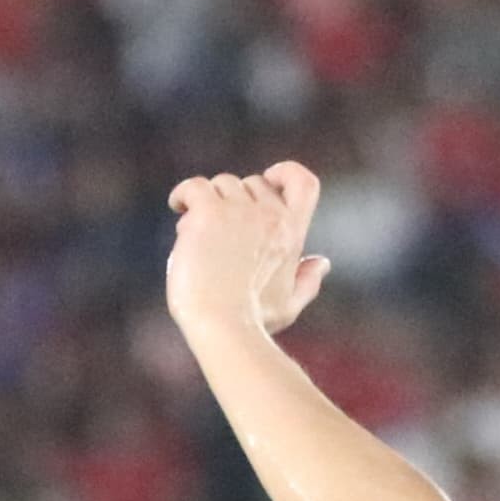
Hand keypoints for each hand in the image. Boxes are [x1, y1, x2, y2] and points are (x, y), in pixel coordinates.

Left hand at [164, 162, 332, 339]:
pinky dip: (184, 194)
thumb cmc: (252, 323)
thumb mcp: (289, 304)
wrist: (222, 326)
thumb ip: (306, 282)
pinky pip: (195, 187)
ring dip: (209, 202)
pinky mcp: (209, 214)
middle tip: (217, 231)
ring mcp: (240, 212)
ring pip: (222, 184)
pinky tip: (178, 206)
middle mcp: (270, 216)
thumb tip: (322, 263)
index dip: (286, 173)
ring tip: (196, 233)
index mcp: (292, 233)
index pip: (304, 182)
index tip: (268, 180)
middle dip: (234, 200)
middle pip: (252, 183)